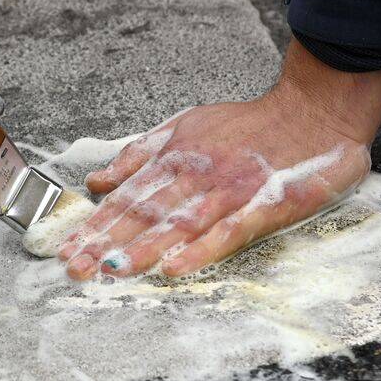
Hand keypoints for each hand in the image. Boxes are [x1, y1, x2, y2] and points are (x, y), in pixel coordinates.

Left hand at [59, 40, 380, 279]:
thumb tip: (96, 181)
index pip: (126, 198)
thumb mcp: (184, 128)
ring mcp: (229, 190)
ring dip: (143, 248)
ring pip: (178, 223)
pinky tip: (175, 267)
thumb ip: (139, 156)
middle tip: (74, 268)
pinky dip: (201, 249)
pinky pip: (228, 231)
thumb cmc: (249, 125)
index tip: (66, 249)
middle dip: (105, 242)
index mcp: (174, 159)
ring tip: (112, 270)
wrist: (314, 110)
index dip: (94, 225)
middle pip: (144, 213)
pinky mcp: (265, 204)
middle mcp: (195, 174)